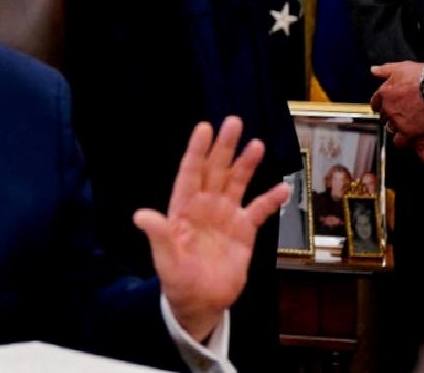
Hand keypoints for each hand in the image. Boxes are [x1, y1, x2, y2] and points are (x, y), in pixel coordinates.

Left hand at [135, 116, 288, 343]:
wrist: (200, 302)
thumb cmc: (177, 279)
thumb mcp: (165, 258)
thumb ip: (158, 235)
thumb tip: (140, 215)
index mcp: (183, 208)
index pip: (191, 172)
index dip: (197, 150)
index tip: (205, 127)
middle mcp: (205, 206)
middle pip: (215, 170)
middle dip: (224, 147)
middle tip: (234, 122)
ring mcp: (225, 217)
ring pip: (236, 184)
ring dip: (246, 164)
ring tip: (257, 144)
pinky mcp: (243, 232)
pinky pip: (258, 211)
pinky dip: (270, 200)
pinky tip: (283, 187)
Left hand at [370, 61, 423, 138]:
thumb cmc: (420, 76)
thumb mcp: (400, 68)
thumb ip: (385, 70)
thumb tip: (373, 70)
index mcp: (384, 93)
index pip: (376, 102)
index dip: (380, 105)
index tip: (384, 107)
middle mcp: (387, 107)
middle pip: (384, 116)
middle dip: (390, 116)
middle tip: (401, 114)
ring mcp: (397, 120)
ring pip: (391, 127)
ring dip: (396, 127)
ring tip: (406, 125)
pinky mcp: (408, 131)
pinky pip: (400, 141)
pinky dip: (401, 141)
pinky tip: (406, 140)